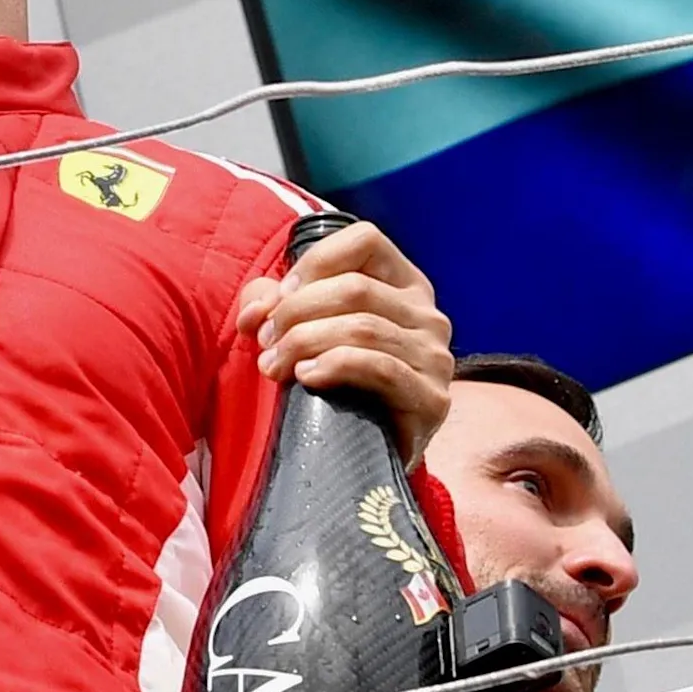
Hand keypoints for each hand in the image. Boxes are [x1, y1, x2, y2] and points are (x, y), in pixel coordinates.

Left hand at [230, 219, 453, 463]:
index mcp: (403, 284)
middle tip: (265, 343)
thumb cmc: (336, 382)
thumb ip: (276, 304)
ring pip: (362, 327)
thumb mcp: (304, 329)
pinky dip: (334, 366)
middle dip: (295, 312)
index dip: (313, 263)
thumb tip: (255, 308)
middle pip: (354, 287)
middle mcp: (428, 314)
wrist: (366, 451)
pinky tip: (307, 379)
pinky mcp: (432, 398)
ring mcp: (436, 356)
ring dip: (304, 343)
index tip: (279, 298)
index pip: (364, 240)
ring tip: (274, 367)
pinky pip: (380, 367)